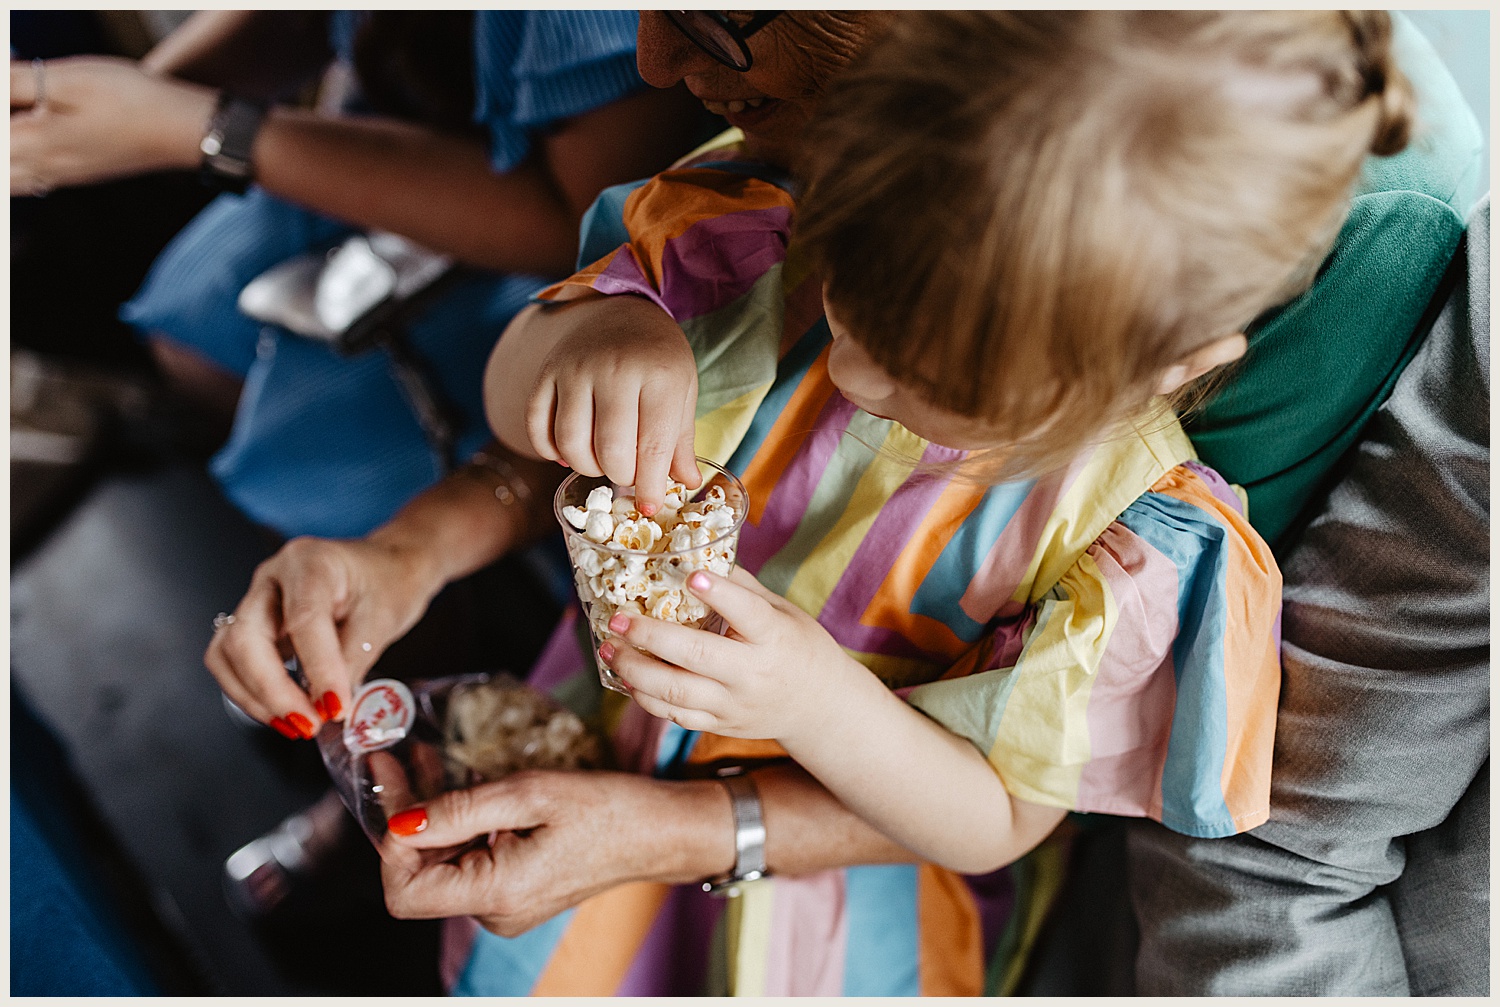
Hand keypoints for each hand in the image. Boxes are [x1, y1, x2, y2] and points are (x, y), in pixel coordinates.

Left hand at [11, 55, 215, 195]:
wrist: (181, 130)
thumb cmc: (129, 102)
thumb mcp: (65, 81)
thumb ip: (13, 82)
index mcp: (30, 144)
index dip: (4, 100)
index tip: (14, 81)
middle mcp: (40, 168)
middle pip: (0, 166)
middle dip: (6, 130)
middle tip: (19, 103)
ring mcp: (61, 176)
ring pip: (8, 180)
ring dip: (9, 154)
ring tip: (22, 124)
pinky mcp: (78, 175)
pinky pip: (28, 180)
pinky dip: (15, 163)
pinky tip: (28, 138)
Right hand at [204, 534, 445, 738]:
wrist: (386, 567)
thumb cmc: (387, 582)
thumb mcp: (384, 618)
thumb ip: (353, 661)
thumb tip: (329, 707)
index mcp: (311, 562)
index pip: (303, 620)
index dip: (317, 670)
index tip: (335, 707)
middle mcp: (273, 577)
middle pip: (245, 638)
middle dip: (272, 691)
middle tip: (308, 724)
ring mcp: (257, 599)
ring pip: (227, 654)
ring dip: (256, 697)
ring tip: (296, 723)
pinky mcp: (253, 624)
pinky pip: (232, 662)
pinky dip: (251, 694)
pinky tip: (282, 711)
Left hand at [379, 770, 726, 935]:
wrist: (661, 832)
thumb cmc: (608, 809)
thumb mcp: (530, 793)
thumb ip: (459, 810)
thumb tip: (400, 822)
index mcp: (497, 893)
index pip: (404, 891)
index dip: (390, 842)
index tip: (391, 786)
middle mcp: (496, 911)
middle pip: (420, 873)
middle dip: (406, 815)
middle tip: (398, 757)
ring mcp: (506, 906)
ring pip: (442, 863)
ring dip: (432, 813)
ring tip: (428, 759)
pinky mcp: (516, 892)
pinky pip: (469, 861)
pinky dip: (459, 823)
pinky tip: (464, 782)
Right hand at [523, 297, 700, 515]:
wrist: (623, 311)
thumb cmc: (659, 360)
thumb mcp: (682, 393)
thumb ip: (681, 441)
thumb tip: (687, 484)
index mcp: (659, 376)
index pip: (652, 447)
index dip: (650, 486)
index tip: (650, 506)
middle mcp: (614, 369)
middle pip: (609, 450)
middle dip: (620, 476)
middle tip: (628, 474)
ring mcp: (575, 368)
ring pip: (570, 443)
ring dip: (586, 467)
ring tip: (602, 462)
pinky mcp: (546, 372)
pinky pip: (537, 426)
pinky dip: (550, 450)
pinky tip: (569, 453)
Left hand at [599, 567, 864, 745]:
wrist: (818, 707)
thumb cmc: (797, 648)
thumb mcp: (783, 612)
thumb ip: (742, 589)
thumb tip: (697, 556)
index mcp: (775, 638)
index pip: (748, 614)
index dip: (721, 595)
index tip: (692, 576)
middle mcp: (753, 674)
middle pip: (698, 657)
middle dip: (651, 637)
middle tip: (619, 619)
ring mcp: (734, 704)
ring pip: (677, 693)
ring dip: (636, 670)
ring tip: (609, 649)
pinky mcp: (720, 724)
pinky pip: (676, 716)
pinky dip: (646, 698)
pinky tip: (627, 676)